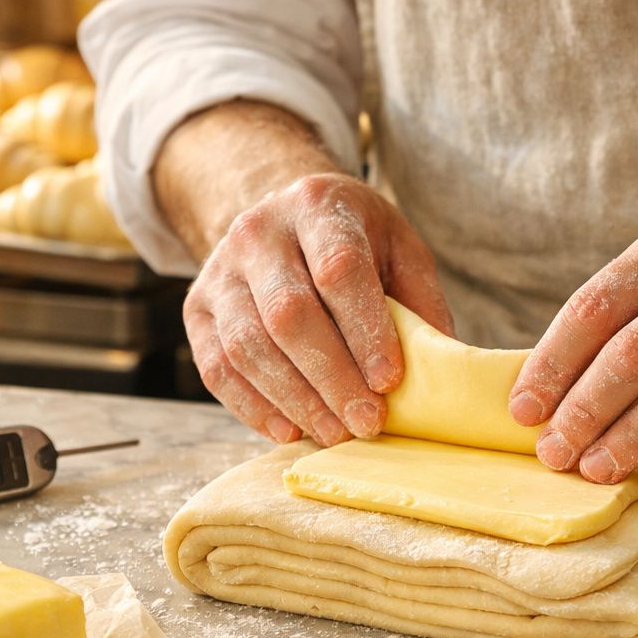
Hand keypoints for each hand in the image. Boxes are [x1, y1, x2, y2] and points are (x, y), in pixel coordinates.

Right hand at [185, 172, 453, 444]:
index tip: (389, 381)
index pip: (339, 269)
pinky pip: (216, 367)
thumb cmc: (355, 241)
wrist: (281, 216)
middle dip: (331, 377)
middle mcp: (258, 232)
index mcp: (318, 205)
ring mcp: (219, 271)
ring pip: (248, 345)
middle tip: (367, 423)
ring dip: (295, 399)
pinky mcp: (195, 308)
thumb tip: (442, 374)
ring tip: (335, 433)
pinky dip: (253, 407)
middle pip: (288, 314)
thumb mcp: (398, 250)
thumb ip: (420, 303)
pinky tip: (290, 429)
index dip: (364, 329)